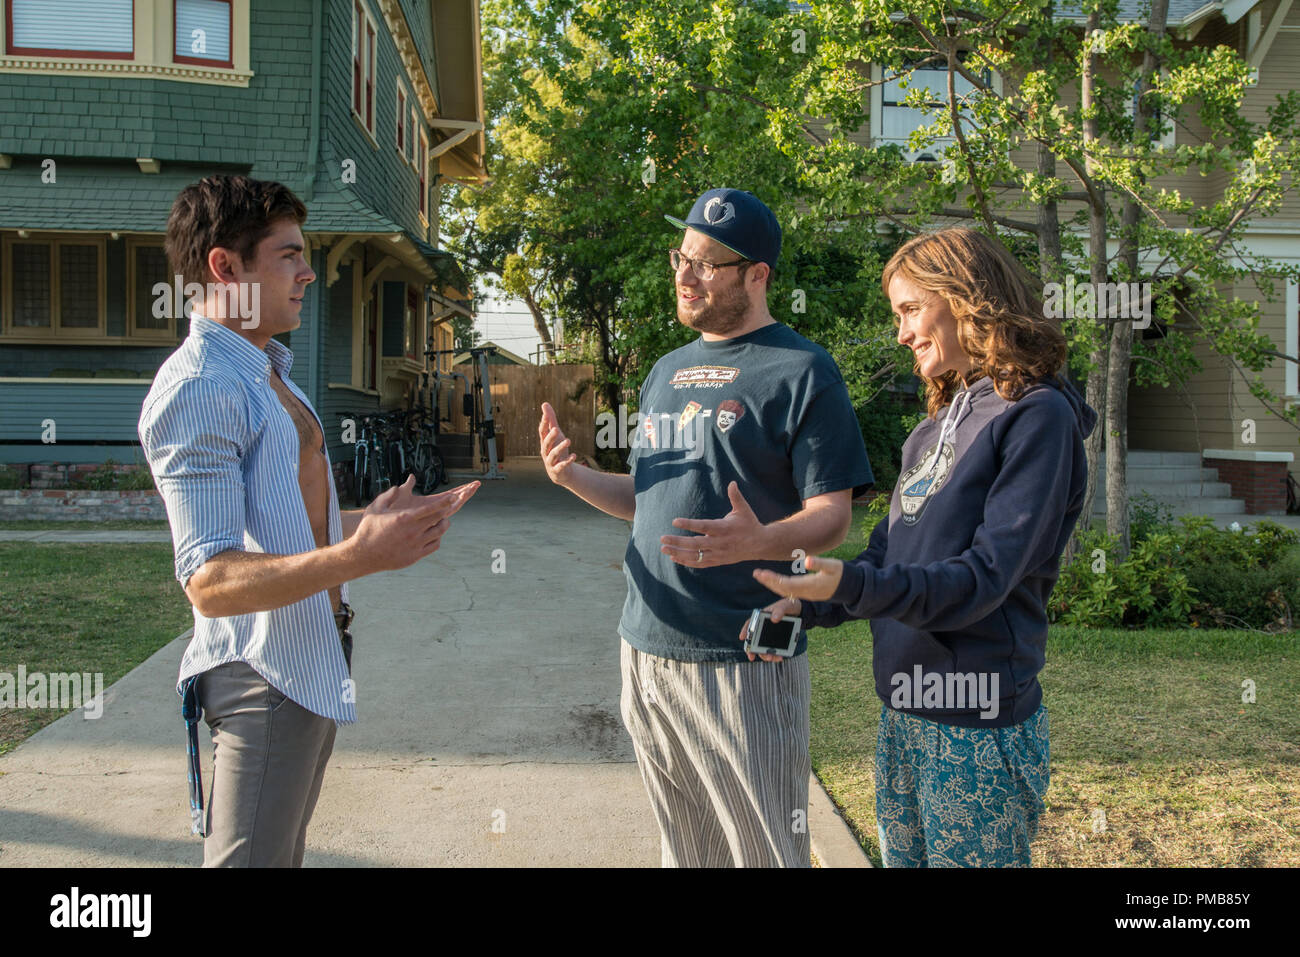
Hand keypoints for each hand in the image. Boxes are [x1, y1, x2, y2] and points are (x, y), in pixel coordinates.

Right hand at [349, 481, 479, 571]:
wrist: (363, 555)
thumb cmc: (368, 529)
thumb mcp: (375, 508)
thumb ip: (388, 495)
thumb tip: (399, 486)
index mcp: (404, 518)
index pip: (431, 508)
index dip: (445, 502)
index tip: (453, 497)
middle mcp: (412, 532)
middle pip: (438, 519)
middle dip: (445, 512)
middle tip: (449, 507)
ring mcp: (415, 545)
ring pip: (439, 533)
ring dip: (443, 525)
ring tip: (442, 521)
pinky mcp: (415, 556)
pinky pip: (434, 545)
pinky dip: (437, 538)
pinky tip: (434, 535)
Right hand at [539, 401, 579, 487]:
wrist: (561, 472)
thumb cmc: (557, 449)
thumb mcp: (556, 434)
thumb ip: (551, 420)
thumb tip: (544, 404)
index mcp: (545, 442)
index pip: (542, 432)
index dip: (543, 424)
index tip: (545, 415)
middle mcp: (545, 451)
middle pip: (546, 443)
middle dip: (551, 436)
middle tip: (556, 429)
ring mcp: (550, 462)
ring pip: (553, 454)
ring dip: (560, 447)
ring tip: (568, 440)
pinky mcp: (557, 470)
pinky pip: (561, 466)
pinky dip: (567, 461)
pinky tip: (574, 455)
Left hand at [661, 481, 768, 566]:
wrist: (760, 544)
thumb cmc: (749, 524)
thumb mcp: (743, 509)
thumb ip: (735, 497)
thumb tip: (732, 482)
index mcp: (724, 528)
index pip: (704, 526)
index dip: (689, 524)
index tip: (674, 521)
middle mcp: (720, 543)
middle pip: (696, 544)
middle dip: (678, 542)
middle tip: (662, 538)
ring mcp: (718, 554)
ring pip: (696, 556)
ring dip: (678, 553)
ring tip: (664, 548)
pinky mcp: (718, 561)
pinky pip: (700, 563)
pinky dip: (686, 561)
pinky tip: (674, 557)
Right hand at [737, 597, 801, 662]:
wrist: (798, 612)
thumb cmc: (788, 606)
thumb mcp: (785, 606)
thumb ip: (779, 611)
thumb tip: (774, 619)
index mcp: (761, 617)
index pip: (750, 623)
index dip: (745, 631)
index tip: (742, 638)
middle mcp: (762, 628)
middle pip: (754, 640)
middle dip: (752, 650)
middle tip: (751, 657)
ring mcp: (768, 636)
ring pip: (762, 648)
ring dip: (764, 655)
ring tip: (771, 658)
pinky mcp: (776, 641)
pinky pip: (773, 650)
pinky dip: (775, 655)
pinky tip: (779, 657)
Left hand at [752, 555, 843, 602]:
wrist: (850, 586)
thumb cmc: (841, 573)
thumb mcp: (833, 566)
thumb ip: (819, 563)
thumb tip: (806, 560)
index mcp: (810, 586)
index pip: (786, 584)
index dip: (773, 580)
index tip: (762, 573)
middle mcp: (805, 593)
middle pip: (783, 589)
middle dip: (769, 582)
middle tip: (757, 573)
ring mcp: (806, 594)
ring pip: (785, 591)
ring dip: (772, 584)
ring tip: (761, 575)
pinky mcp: (807, 593)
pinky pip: (789, 591)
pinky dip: (779, 585)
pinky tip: (772, 580)